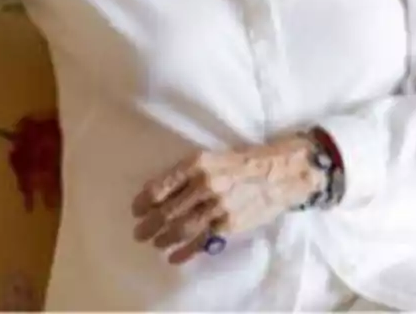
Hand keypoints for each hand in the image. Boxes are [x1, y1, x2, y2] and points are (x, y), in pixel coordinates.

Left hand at [131, 136, 322, 263]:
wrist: (279, 173)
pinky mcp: (229, 225)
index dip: (144, 202)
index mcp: (196, 164)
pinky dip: (185, 252)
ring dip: (164, 239)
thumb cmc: (240, 163)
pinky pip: (202, 241)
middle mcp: (204, 185)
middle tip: (139, 232)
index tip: (136, 210)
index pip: (160, 187)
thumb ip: (186, 174)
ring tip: (155, 243)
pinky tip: (174, 257)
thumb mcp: (210, 158)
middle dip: (149, 225)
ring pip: (182, 228)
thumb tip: (160, 194)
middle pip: (167, 211)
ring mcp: (217, 207)